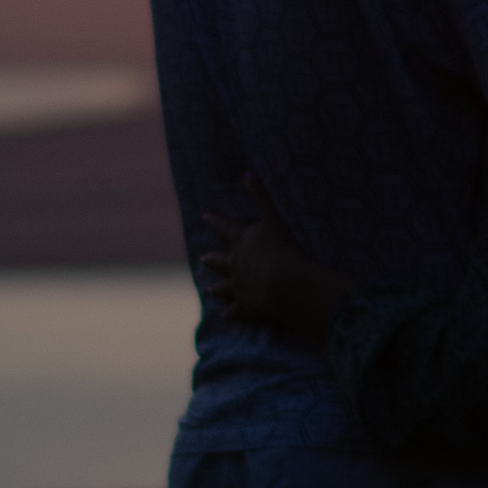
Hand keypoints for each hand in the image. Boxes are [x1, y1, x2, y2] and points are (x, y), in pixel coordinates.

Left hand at [198, 183, 350, 341]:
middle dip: (212, 259)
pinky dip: (231, 313)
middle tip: (202, 258)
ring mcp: (239, 287)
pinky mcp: (246, 306)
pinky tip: (226, 315)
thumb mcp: (274, 218)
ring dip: (217, 288)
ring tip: (209, 290)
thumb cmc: (282, 249)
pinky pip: (236, 311)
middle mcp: (236, 265)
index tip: (204, 216)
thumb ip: (261, 195)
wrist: (285, 283)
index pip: (226, 229)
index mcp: (243, 243)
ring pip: (224, 288)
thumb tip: (248, 171)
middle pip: (220, 261)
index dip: (215, 222)